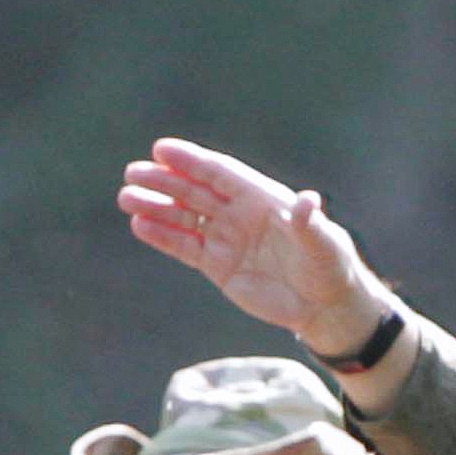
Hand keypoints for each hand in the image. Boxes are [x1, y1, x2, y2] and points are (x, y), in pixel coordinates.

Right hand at [116, 138, 390, 355]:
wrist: (322, 305)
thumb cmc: (329, 266)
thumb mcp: (323, 243)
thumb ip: (309, 223)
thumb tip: (306, 200)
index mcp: (260, 197)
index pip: (219, 173)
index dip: (191, 161)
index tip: (162, 149)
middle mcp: (239, 213)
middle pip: (194, 191)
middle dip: (163, 181)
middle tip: (132, 173)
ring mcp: (226, 238)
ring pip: (184, 217)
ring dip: (155, 207)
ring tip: (126, 198)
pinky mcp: (217, 266)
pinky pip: (185, 247)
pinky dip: (163, 237)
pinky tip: (139, 226)